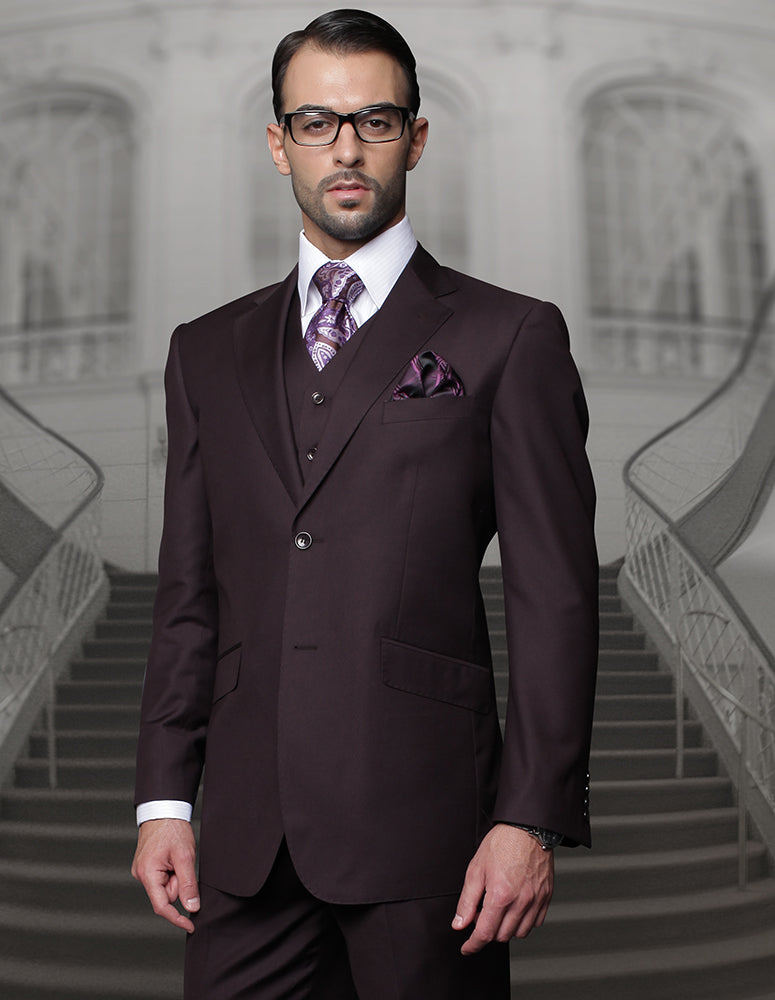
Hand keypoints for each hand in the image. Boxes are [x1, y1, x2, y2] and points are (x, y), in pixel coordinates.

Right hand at [131, 818, 198, 932]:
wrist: (163, 810)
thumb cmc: (172, 829)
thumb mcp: (185, 857)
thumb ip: (188, 884)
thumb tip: (191, 907)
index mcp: (147, 874)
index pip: (162, 906)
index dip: (177, 918)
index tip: (191, 925)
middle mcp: (141, 875)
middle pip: (166, 894)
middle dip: (179, 884)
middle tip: (183, 863)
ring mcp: (142, 870)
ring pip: (166, 886)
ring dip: (176, 876)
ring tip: (177, 856)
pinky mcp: (146, 866)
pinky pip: (163, 877)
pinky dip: (171, 871)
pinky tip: (172, 856)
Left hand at [452, 823, 553, 953]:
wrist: (527, 827)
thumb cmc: (501, 843)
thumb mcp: (476, 869)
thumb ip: (467, 901)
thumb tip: (459, 924)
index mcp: (500, 896)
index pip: (484, 934)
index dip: (472, 945)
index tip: (467, 948)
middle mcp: (521, 902)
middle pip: (501, 936)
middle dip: (488, 932)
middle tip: (481, 914)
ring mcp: (536, 901)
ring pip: (519, 933)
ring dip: (505, 929)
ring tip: (498, 910)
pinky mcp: (546, 897)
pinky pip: (535, 923)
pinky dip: (523, 922)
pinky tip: (515, 909)